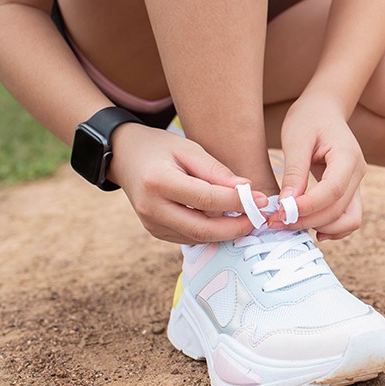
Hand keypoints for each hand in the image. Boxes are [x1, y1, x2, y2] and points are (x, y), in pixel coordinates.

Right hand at [107, 123, 266, 243]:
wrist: (124, 156)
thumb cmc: (159, 147)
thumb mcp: (189, 148)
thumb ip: (216, 171)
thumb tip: (246, 189)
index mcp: (158, 182)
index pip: (206, 199)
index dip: (237, 202)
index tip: (261, 199)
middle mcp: (151, 208)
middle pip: (202, 229)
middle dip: (236, 227)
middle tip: (259, 218)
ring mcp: (151, 224)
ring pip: (198, 238)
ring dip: (226, 232)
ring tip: (249, 218)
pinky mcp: (156, 232)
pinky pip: (189, 237)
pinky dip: (212, 232)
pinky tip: (228, 220)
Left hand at [275, 95, 365, 239]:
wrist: (324, 109)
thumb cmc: (308, 118)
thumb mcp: (295, 139)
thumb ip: (294, 172)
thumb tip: (287, 204)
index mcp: (347, 156)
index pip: (332, 191)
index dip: (308, 207)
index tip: (282, 212)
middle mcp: (358, 172)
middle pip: (339, 209)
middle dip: (308, 220)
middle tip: (277, 221)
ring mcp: (357, 183)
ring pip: (349, 219)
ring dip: (321, 227)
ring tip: (291, 224)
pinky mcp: (350, 190)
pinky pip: (347, 216)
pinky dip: (330, 226)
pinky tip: (307, 224)